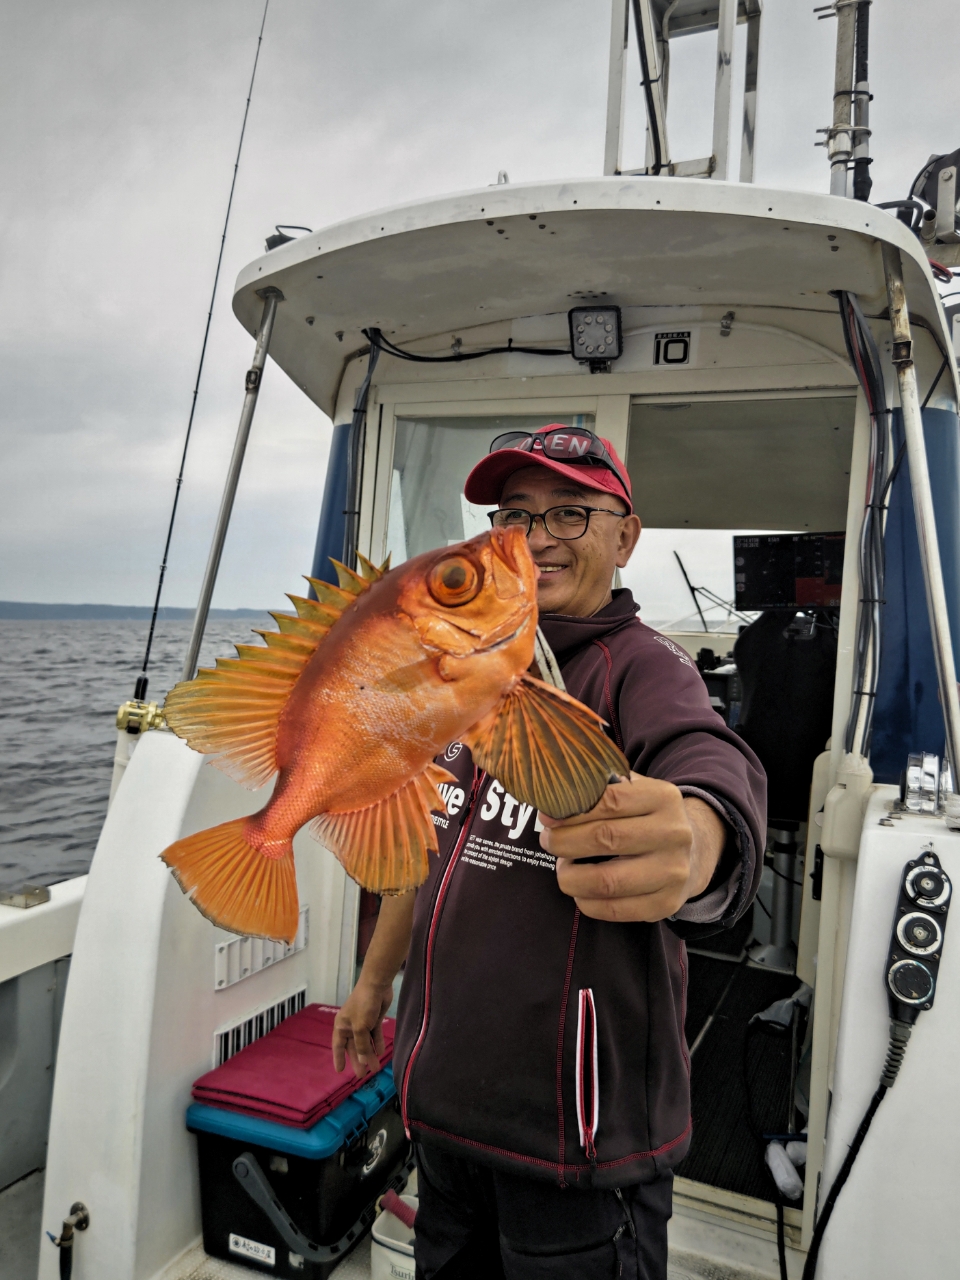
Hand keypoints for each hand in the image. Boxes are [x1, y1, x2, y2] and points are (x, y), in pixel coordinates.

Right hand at [332, 977, 392, 1077]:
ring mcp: (363, 1023)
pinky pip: (374, 1035)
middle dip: (358, 1061)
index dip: (339, 1058)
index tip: (340, 1071)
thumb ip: (362, 1046)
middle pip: (353, 1047)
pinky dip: (377, 1044)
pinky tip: (380, 1053)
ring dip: (370, 1055)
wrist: (377, 985)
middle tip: (362, 1075)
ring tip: (375, 1068)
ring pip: (365, 1043)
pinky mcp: (374, 1019)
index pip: (338, 1046)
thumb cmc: (363, 1005)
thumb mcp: (360, 1028)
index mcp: (342, 1026)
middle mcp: (351, 1025)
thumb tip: (363, 1061)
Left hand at [540, 773, 725, 922]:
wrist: (693, 851)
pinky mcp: (667, 903)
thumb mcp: (636, 791)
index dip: (572, 811)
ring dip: (571, 877)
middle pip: (606, 839)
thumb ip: (601, 789)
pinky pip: (615, 909)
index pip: (610, 802)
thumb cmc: (647, 817)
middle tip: (549, 841)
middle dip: (565, 842)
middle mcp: (674, 834)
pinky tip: (579, 890)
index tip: (548, 817)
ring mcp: (673, 872)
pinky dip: (586, 902)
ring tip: (563, 868)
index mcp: (664, 798)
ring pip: (607, 881)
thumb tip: (553, 798)